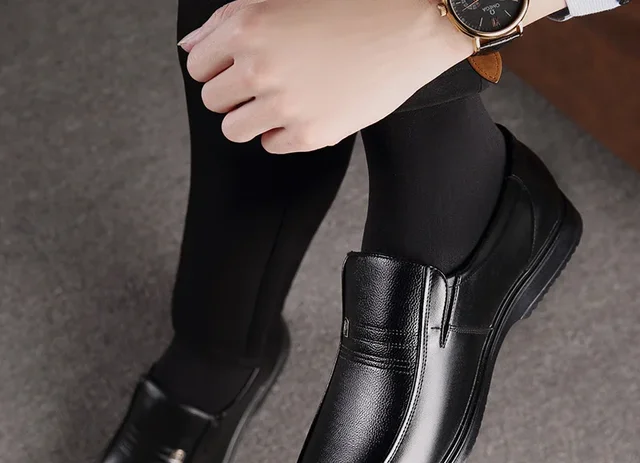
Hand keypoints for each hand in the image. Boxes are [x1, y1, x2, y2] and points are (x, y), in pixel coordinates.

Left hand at [180, 0, 472, 153]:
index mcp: (247, 28)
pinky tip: (305, 110)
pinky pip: (271, 144)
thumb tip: (190, 48)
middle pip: (213, 101)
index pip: (198, 67)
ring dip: (250, 117)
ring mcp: (285, 106)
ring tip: (279, 101)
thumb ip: (228, 21)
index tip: (236, 68)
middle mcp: (260, 68)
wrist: (412, 25)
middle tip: (263, 83)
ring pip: (234, 129)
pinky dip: (281, 132)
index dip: (217, 67)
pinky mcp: (311, 134)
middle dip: (232, 93)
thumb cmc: (352, 5)